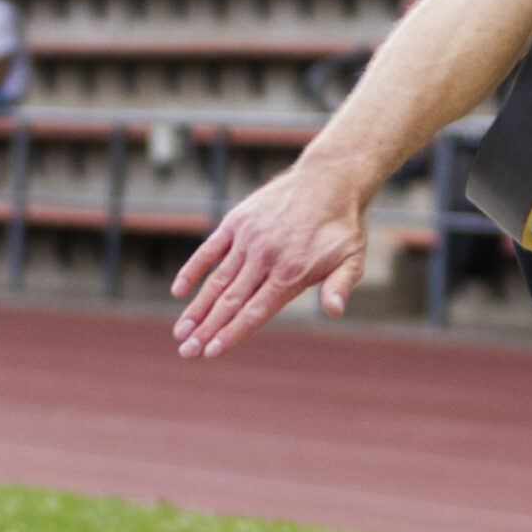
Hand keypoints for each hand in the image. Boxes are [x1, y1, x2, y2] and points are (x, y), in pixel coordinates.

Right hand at [169, 169, 368, 358]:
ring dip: (196, 308)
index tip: (211, 352)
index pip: (256, 311)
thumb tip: (334, 312)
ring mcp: (249, 239)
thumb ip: (339, 286)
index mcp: (291, 273)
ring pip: (217, 280)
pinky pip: (210, 249)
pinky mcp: (237, 222)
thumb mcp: (352, 258)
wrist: (329, 179)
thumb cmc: (341, 226)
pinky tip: (179, 291)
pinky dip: (193, 270)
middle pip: (230, 301)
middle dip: (206, 329)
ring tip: (180, 332)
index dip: (232, 333)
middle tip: (185, 351)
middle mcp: (266, 258)